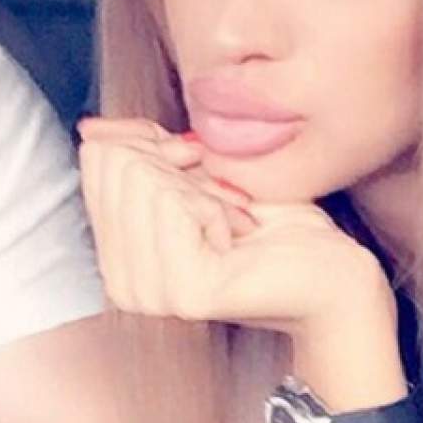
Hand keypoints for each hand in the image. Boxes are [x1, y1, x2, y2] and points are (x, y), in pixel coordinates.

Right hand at [78, 117, 396, 345]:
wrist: (333, 276)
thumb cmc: (274, 226)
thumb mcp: (196, 174)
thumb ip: (142, 151)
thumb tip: (90, 129)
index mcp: (115, 258)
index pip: (98, 161)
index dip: (152, 144)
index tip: (198, 169)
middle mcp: (121, 284)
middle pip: (118, 168)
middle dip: (177, 166)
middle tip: (223, 199)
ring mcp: (148, 293)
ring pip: (144, 182)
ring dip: (201, 188)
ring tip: (233, 221)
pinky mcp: (182, 292)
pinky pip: (176, 206)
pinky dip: (216, 204)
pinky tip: (238, 235)